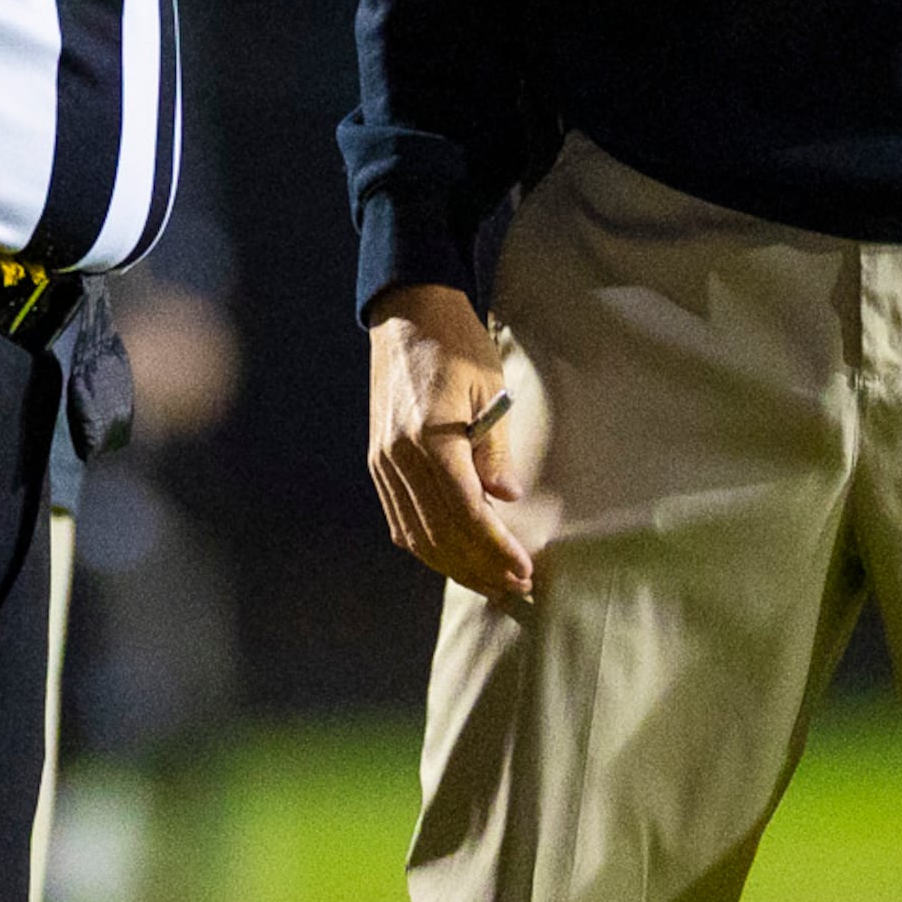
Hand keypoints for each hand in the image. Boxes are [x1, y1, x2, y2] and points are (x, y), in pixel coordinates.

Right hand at [366, 283, 529, 600]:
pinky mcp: (377, 462)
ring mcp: (383, 463)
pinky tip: (452, 558)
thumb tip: (506, 499)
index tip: (523, 571)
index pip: (466, 514)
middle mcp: (399, 458)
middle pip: (440, 534)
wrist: (407, 315)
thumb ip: (494, 449)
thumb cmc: (455, 344)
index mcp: (431, 439)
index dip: (496, 549)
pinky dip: (426, 547)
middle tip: (515, 586)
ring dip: (454, 565)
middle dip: (480, 567)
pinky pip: (399, 520)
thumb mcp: (489, 388)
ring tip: (489, 581)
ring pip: (416, 535)